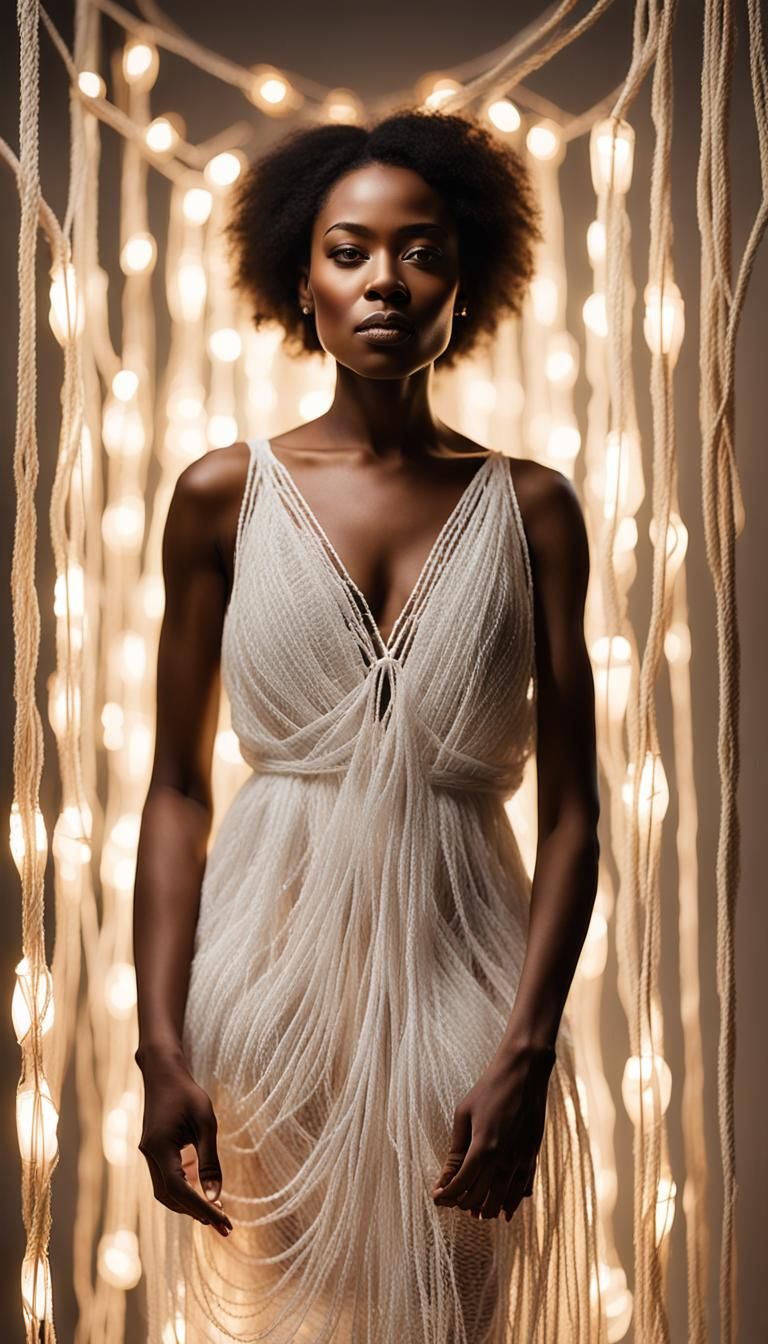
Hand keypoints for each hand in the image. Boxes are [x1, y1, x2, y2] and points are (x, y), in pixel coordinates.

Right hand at [136, 1045, 232, 1236]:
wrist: (163, 1073)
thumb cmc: (187, 1094)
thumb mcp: (205, 1123)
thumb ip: (209, 1161)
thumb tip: (215, 1196)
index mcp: (160, 1147)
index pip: (179, 1189)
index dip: (201, 1208)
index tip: (224, 1221)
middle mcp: (149, 1155)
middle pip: (169, 1197)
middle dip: (196, 1212)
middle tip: (224, 1224)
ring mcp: (148, 1154)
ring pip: (165, 1192)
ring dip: (188, 1204)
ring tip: (216, 1211)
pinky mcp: (152, 1151)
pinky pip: (166, 1179)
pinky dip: (183, 1189)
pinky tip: (202, 1188)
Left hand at [431, 1043, 555, 1221]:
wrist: (524, 1073)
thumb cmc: (489, 1089)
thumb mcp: (464, 1114)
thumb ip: (456, 1149)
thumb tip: (445, 1177)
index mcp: (483, 1147)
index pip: (461, 1185)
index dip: (446, 1195)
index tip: (437, 1197)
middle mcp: (504, 1159)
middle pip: (479, 1197)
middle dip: (462, 1204)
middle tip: (452, 1200)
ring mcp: (521, 1160)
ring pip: (501, 1200)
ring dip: (486, 1209)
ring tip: (474, 1210)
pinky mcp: (533, 1156)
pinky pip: (522, 1189)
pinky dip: (511, 1202)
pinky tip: (503, 1209)